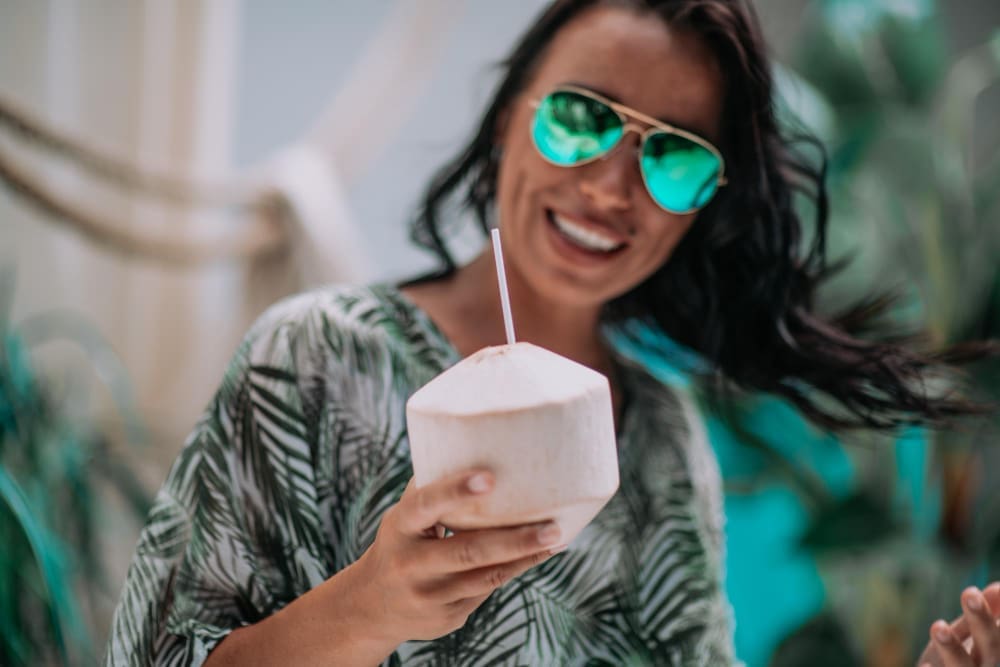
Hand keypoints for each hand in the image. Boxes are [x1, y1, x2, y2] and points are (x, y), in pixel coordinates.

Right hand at [347, 470, 561, 647]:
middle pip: (468, 551)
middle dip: (514, 540)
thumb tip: (472, 442)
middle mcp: (411, 564)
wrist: (372, 605)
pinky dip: (516, 569)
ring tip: (558, 537)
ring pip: (486, 576)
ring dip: (526, 556)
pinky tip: (541, 554)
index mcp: (401, 528)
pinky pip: (488, 590)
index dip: (455, 490)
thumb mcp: (405, 515)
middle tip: (552, 526)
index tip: (488, 478)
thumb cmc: (402, 541)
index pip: (426, 504)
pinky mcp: (448, 617)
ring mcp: (430, 596)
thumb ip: (433, 487)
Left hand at [917, 581, 999, 666]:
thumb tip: (998, 587)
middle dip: (982, 620)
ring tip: (938, 626)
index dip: (992, 616)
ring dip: (952, 648)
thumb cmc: (962, 662)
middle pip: (992, 648)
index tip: (989, 589)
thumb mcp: (972, 639)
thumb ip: (982, 616)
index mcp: (996, 653)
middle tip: (969, 592)